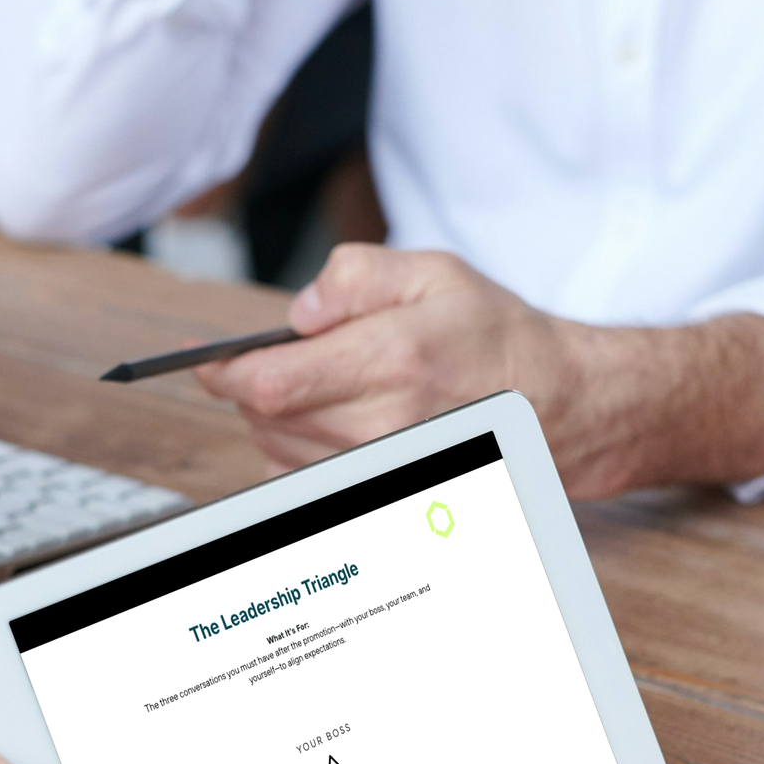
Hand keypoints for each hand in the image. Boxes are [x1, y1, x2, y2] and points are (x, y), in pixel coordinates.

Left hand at [198, 245, 763, 496]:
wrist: (554, 403)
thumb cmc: (493, 336)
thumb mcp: (432, 272)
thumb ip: (355, 276)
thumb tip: (299, 311)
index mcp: (393, 358)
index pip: (270, 382)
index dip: (225, 372)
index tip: (209, 362)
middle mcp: (384, 422)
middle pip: (266, 420)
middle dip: (255, 389)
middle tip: (277, 362)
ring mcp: (383, 466)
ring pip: (280, 453)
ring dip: (277, 420)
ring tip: (318, 390)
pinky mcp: (382, 491)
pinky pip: (305, 480)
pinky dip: (296, 454)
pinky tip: (329, 426)